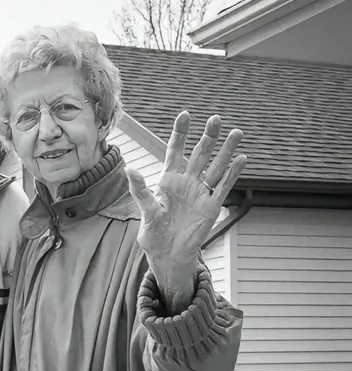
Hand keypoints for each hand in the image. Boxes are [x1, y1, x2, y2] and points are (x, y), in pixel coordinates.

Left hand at [126, 111, 246, 267]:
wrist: (169, 255)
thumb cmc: (154, 233)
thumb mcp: (146, 211)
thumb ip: (140, 190)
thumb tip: (130, 169)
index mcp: (168, 180)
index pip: (175, 151)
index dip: (180, 134)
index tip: (185, 115)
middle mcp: (186, 182)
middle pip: (199, 154)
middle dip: (208, 137)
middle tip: (216, 118)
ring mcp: (201, 193)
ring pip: (216, 167)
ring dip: (226, 151)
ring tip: (236, 133)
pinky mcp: (212, 206)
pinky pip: (224, 186)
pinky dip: (233, 173)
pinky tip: (242, 158)